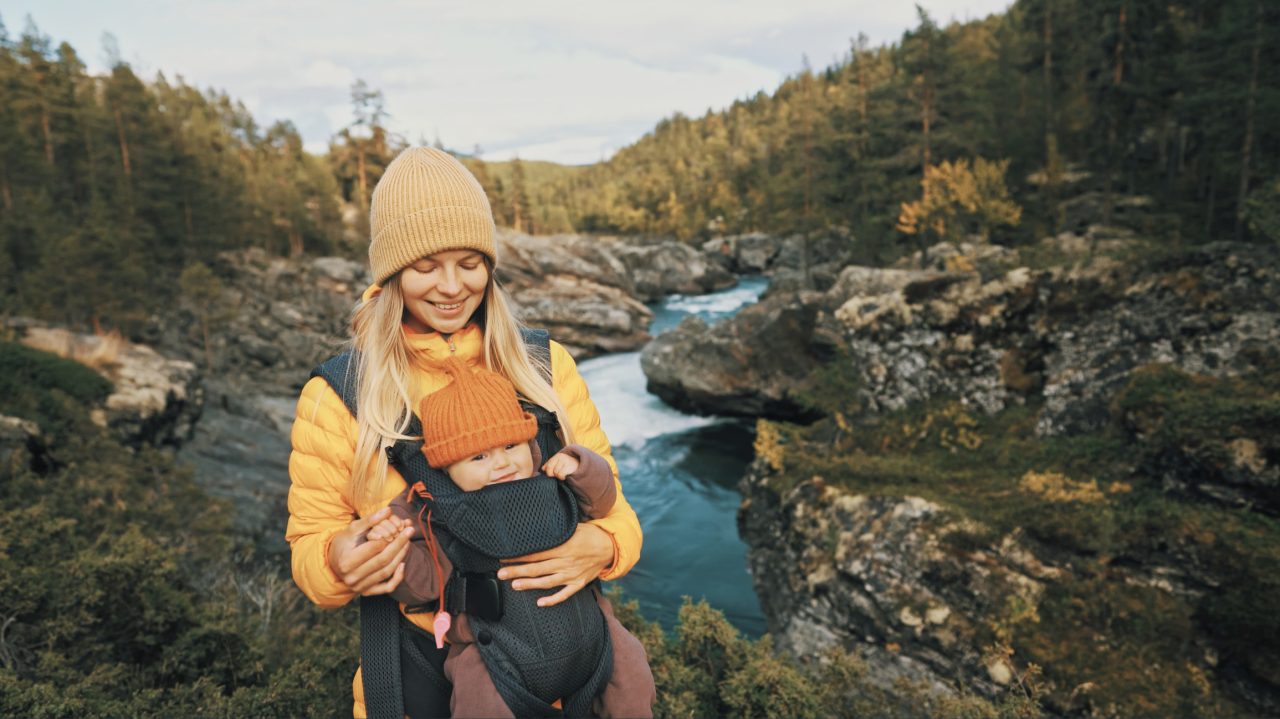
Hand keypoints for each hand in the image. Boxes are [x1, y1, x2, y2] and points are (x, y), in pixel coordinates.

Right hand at [326, 507, 412, 595]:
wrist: (333, 563)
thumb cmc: (343, 543)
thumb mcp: (352, 529)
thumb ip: (370, 520)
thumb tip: (388, 510)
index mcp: (346, 561)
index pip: (374, 547)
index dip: (388, 535)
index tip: (399, 525)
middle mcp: (352, 577)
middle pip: (383, 560)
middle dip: (399, 543)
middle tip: (410, 530)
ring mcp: (360, 587)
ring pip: (387, 572)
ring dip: (401, 556)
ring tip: (408, 541)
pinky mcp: (367, 592)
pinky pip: (387, 588)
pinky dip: (398, 577)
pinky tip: (403, 563)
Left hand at [497, 522, 612, 606]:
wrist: (610, 547)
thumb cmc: (590, 534)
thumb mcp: (574, 526)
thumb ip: (556, 528)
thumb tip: (536, 524)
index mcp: (563, 546)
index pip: (536, 552)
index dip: (519, 556)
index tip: (504, 557)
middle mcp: (566, 562)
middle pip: (537, 568)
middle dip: (517, 571)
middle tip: (500, 574)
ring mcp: (572, 574)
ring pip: (547, 582)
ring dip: (530, 584)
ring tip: (514, 585)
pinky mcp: (578, 583)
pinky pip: (565, 594)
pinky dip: (553, 600)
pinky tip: (540, 603)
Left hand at [541, 451, 579, 479]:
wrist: (582, 466)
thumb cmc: (569, 466)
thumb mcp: (559, 463)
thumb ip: (550, 465)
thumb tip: (542, 469)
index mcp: (557, 456)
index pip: (547, 466)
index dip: (548, 472)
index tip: (553, 473)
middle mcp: (561, 457)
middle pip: (549, 470)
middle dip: (552, 474)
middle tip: (558, 475)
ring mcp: (565, 461)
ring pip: (555, 473)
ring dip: (559, 476)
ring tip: (564, 474)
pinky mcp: (569, 466)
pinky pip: (560, 475)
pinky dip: (562, 477)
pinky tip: (566, 476)